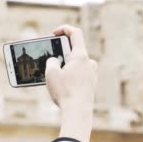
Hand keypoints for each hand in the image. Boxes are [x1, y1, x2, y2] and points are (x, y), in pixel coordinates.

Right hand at [45, 25, 97, 141]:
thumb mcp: (51, 73)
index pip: (75, 33)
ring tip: (54, 76)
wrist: (78, 112)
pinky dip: (70, 75)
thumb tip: (55, 61)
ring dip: (65, 65)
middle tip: (50, 58)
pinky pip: (79, 74)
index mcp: (81, 56)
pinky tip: (61, 85)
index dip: (64, 29)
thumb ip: (51, 61)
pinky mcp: (91, 84)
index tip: (54, 34)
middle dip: (60, 52)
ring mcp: (92, 74)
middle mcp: (89, 63)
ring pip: (76, 63)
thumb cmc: (65, 92)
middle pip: (74, 49)